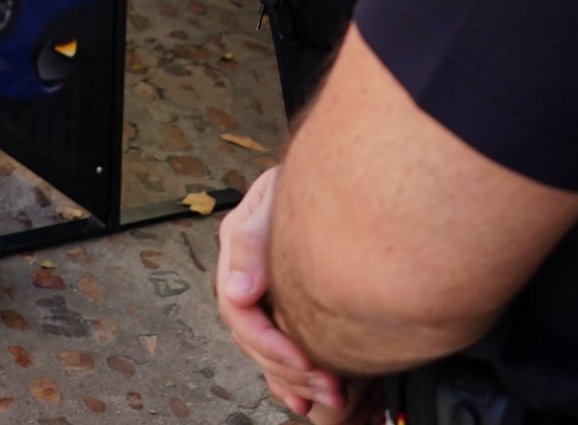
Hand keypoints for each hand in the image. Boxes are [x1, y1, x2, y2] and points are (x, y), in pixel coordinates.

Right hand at [215, 168, 366, 422]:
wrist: (340, 178)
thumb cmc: (307, 182)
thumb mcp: (271, 197)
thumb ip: (249, 241)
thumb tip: (237, 292)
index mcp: (238, 257)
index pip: (239, 314)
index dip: (270, 343)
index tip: (306, 361)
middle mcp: (249, 282)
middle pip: (255, 342)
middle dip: (291, 372)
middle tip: (331, 389)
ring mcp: (267, 297)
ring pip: (269, 353)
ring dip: (298, 382)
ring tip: (335, 396)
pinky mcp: (288, 308)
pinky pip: (281, 354)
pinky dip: (293, 382)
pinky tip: (308, 399)